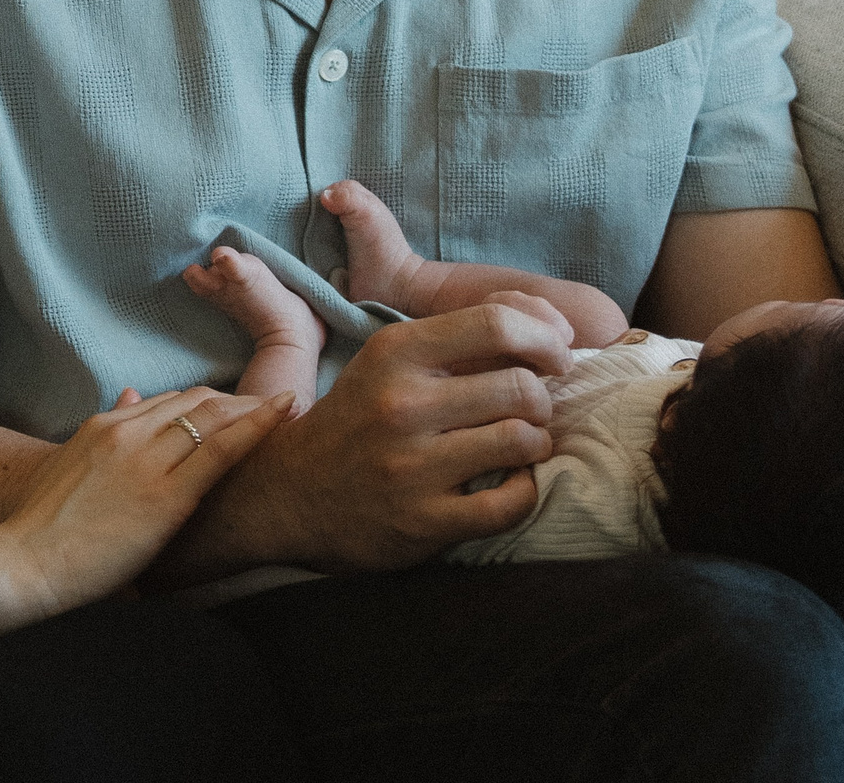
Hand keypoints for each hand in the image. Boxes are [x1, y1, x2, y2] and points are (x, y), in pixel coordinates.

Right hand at [0, 387, 287, 612]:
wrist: (24, 562)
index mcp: (103, 426)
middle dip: (236, 401)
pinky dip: (258, 426)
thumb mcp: (68, 466)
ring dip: (253, 408)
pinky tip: (284, 412)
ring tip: (287, 408)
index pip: (168, 401)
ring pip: (212, 415)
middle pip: (195, 400)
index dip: (207, 403)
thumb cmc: (44, 530)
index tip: (235, 408)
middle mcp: (127, 431)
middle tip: (273, 406)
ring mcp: (147, 460)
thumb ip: (103, 433)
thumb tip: (131, 396)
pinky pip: (221, 449)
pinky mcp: (166, 495)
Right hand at [221, 300, 573, 571]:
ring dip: (536, 445)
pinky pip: (510, 503)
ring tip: (520, 448)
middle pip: (521, 386)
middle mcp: (400, 405)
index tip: (555, 358)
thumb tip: (550, 321)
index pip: (496, 324)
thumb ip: (461, 333)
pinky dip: (524, 493)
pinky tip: (509, 485)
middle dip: (542, 400)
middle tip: (530, 411)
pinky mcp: (423, 522)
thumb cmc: (356, 420)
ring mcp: (411, 467)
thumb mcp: (389, 361)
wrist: (288, 495)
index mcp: (394, 353)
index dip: (545, 339)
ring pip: (521, 441)